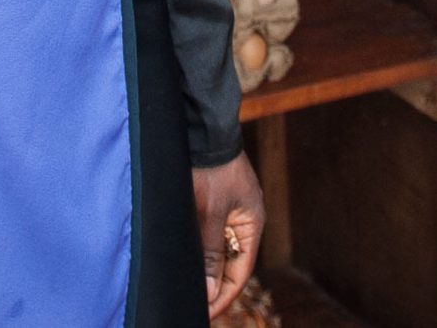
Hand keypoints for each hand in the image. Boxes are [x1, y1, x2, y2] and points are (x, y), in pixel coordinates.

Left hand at [193, 152, 264, 317]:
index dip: (222, 296)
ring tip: (187, 289)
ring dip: (205, 269)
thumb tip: (209, 291)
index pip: (240, 273)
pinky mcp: (214, 202)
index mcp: (252, 223)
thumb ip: (210, 253)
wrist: (201, 127)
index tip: (204, 314)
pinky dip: (199, 251)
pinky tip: (184, 261)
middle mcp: (244, 220)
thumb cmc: (209, 167)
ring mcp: (229, 210)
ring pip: (218, 251)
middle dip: (213, 286)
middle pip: (230, 264)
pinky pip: (209, 235)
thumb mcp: (209, 213)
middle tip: (192, 306)